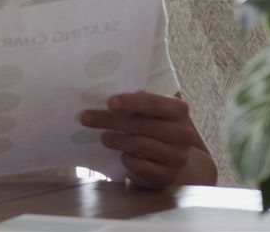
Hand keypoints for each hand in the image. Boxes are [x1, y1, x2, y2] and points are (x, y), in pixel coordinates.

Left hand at [80, 91, 198, 188]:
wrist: (172, 158)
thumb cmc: (155, 126)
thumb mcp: (151, 110)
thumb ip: (137, 100)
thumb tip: (105, 94)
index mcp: (179, 110)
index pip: (155, 103)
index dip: (131, 102)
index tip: (109, 103)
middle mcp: (183, 134)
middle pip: (140, 125)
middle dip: (109, 120)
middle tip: (86, 118)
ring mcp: (177, 156)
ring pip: (138, 145)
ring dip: (115, 140)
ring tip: (105, 137)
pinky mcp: (168, 175)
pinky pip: (139, 166)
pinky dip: (126, 160)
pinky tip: (123, 156)